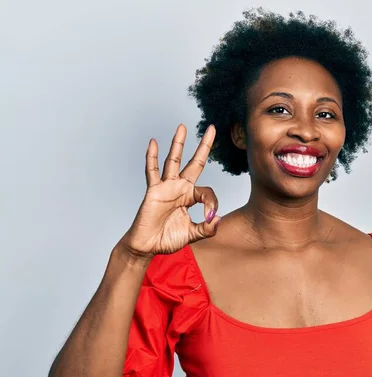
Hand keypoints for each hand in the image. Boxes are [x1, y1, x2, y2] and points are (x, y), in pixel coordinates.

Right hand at [119, 124, 219, 257]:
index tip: (209, 217)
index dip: (212, 203)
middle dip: (203, 146)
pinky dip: (152, 157)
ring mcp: (166, 187)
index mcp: (191, 197)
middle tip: (211, 129)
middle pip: (194, 163)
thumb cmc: (167, 239)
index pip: (207, 191)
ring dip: (178, 144)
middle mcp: (180, 188)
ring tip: (182, 127)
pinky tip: (153, 142)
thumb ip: (207, 229)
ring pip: (173, 161)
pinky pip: (152, 171)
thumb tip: (217, 218)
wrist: (147, 246)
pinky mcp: (153, 190)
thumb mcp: (193, 235)